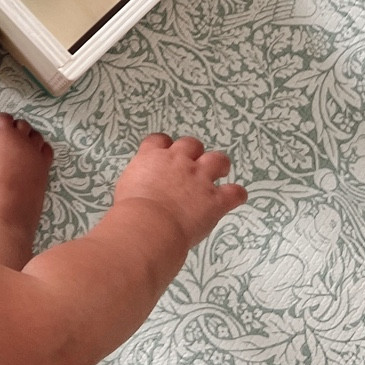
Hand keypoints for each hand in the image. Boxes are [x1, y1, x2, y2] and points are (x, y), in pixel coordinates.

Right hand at [112, 134, 246, 249]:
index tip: (166, 155)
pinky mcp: (215, 199)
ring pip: (218, 160)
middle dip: (194, 153)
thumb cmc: (130, 210)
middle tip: (192, 167)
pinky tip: (235, 198)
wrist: (148, 224)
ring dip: (219, 165)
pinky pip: (235, 193)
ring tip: (219, 174)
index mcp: (152, 157)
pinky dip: (237, 195)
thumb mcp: (127, 188)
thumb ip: (139, 182)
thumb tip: (143, 192)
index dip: (165, 146)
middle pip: (191, 144)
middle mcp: (178, 161)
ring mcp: (199, 178)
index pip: (159, 140)